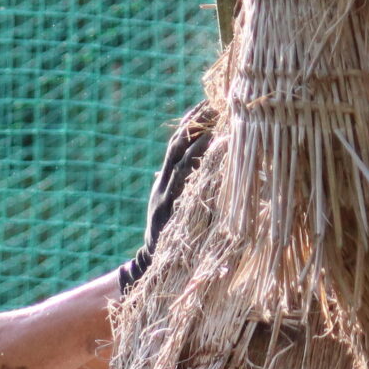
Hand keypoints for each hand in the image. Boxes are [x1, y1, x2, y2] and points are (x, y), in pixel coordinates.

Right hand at [117, 104, 216, 290]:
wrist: (153, 265)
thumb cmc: (170, 237)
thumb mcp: (173, 209)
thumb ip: (184, 190)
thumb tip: (201, 172)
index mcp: (165, 181)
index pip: (176, 143)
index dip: (189, 122)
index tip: (206, 103)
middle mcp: (163, 184)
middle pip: (177, 144)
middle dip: (194, 123)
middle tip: (213, 104)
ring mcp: (165, 195)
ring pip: (180, 160)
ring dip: (197, 140)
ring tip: (215, 123)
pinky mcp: (169, 208)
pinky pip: (185, 183)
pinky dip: (198, 166)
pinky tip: (213, 156)